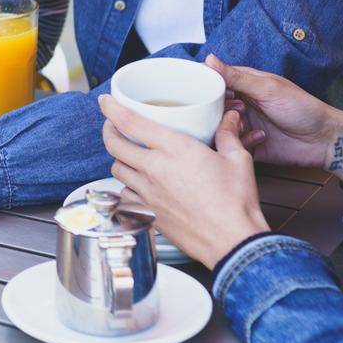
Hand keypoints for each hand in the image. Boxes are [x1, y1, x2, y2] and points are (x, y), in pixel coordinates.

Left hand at [99, 94, 267, 268]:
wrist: (233, 241)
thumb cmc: (236, 203)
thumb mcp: (237, 160)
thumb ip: (229, 135)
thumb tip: (230, 119)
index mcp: (174, 149)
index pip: (130, 122)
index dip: (112, 108)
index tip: (105, 101)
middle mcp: (155, 169)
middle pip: (114, 145)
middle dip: (109, 131)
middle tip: (113, 126)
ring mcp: (148, 193)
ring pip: (117, 170)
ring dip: (119, 159)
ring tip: (128, 155)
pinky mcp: (148, 213)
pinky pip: (126, 195)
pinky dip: (127, 187)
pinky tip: (139, 185)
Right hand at [205, 54, 342, 168]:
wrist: (324, 140)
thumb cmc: (303, 108)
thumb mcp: (268, 89)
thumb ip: (237, 77)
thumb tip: (209, 59)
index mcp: (245, 85)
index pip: (215, 80)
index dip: (203, 84)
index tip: (195, 89)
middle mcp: (242, 104)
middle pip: (212, 106)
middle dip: (216, 110)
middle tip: (233, 110)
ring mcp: (245, 125)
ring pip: (219, 127)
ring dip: (229, 126)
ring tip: (245, 124)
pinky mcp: (249, 145)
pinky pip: (232, 145)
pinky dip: (242, 142)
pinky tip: (259, 137)